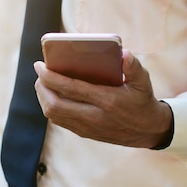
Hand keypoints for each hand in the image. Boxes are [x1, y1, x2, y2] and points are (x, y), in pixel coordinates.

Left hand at [34, 50, 172, 147]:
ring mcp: (87, 127)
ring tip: (42, 82)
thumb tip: (123, 53)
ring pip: (54, 115)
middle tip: (40, 72)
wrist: (147, 130)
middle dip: (41, 87)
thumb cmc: (142, 100)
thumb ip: (134, 67)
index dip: (51, 77)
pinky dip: (51, 107)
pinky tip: (51, 95)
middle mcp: (94, 117)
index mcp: (107, 101)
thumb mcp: (143, 82)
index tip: (39, 65)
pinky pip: (60, 121)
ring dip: (43, 97)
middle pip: (55, 104)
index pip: (71, 88)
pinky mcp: (85, 133)